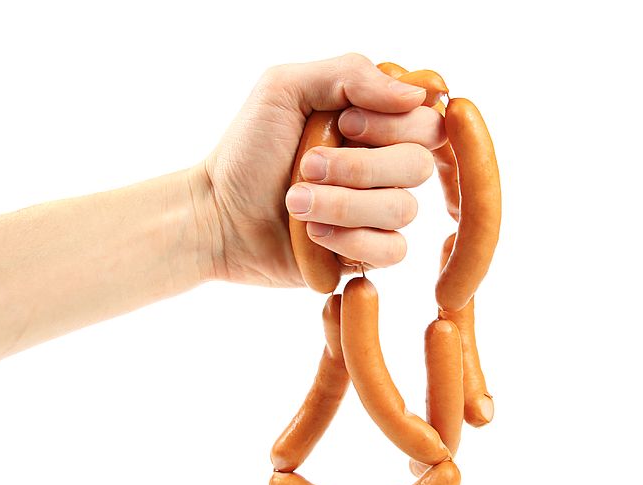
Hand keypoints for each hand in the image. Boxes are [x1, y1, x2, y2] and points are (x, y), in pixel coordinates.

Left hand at [196, 53, 446, 286]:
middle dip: (359, 168)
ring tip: (296, 203)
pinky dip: (352, 241)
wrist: (217, 215)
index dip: (392, 125)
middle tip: (306, 166)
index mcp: (373, 123)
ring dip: (343, 205)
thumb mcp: (285, 88)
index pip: (426, 121)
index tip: (343, 124)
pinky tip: (314, 234)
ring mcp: (377, 212)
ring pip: (403, 209)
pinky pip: (393, 250)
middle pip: (419, 166)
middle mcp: (383, 166)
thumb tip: (414, 93)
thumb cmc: (248, 151)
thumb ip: (349, 74)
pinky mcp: (367, 252)